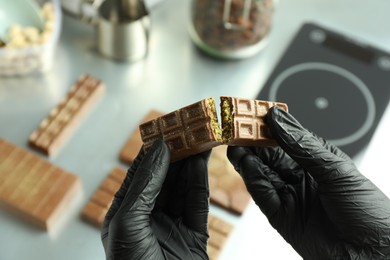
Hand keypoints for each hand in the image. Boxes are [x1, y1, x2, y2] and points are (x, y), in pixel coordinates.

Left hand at [102, 140, 209, 259]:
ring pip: (183, 189)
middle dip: (174, 156)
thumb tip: (159, 150)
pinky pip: (198, 204)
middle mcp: (149, 218)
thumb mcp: (127, 221)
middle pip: (164, 180)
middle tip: (185, 133)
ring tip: (196, 141)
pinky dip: (200, 182)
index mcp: (126, 214)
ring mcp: (173, 227)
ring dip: (190, 164)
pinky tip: (201, 163)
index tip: (163, 131)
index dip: (151, 152)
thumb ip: (145, 184)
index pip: (140, 176)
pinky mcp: (194, 237)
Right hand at [227, 106, 389, 258]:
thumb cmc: (367, 211)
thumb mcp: (335, 170)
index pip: (289, 139)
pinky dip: (253, 180)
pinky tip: (247, 165)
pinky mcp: (282, 218)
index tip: (255, 115)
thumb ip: (302, 145)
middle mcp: (303, 178)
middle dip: (254, 142)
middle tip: (238, 129)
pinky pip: (263, 195)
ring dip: (248, 159)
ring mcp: (292, 197)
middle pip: (272, 156)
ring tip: (236, 145)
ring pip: (263, 174)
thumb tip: (278, 119)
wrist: (373, 256)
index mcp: (319, 162)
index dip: (272, 127)